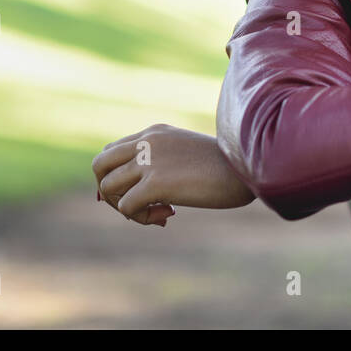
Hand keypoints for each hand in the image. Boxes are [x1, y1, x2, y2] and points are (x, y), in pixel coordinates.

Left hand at [92, 123, 255, 225]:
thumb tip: (142, 195)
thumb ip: (165, 163)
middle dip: (109, 192)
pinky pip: (125, 207)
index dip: (118, 177)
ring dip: (125, 208)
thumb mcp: (190, 156)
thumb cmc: (229, 167)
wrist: (251, 167)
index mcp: (155, 132)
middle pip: (99, 165)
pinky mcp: (156, 182)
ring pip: (107, 188)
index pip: (113, 151)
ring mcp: (149, 160)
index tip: (139, 193)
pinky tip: (168, 215)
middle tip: (136, 205)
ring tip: (157, 212)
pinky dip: (140, 218)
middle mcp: (147, 141)